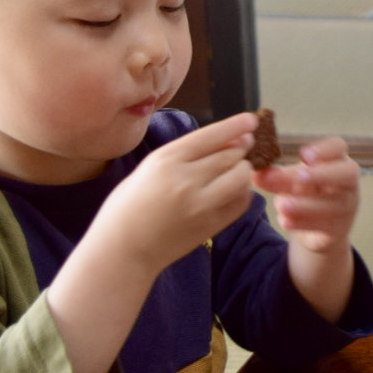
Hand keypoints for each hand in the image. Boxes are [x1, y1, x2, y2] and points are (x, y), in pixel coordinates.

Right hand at [90, 112, 256, 276]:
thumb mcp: (147, 169)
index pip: (211, 136)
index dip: (235, 126)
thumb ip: (181, 156)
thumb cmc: (127, 207)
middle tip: (246, 145)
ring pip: (240, 177)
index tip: (251, 121)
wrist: (121, 251)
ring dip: (243, 169)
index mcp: (166, 160)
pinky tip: (236, 190)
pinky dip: (243, 192)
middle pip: (230, 155)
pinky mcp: (210, 226)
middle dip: (242, 147)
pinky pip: (240, 202)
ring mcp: (200, 204)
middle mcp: (186, 180)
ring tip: (239, 168)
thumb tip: (221, 142)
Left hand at [255, 135, 360, 254]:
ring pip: (333, 204)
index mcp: (336, 161)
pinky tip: (285, 221)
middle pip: (347, 173)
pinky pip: (324, 226)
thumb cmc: (307, 192)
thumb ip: (275, 177)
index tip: (304, 155)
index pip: (338, 147)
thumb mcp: (290, 181)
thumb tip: (254, 173)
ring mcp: (346, 206)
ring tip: (282, 205)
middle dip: (322, 174)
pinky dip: (302, 224)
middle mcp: (348, 182)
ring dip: (305, 204)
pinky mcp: (339, 228)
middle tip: (299, 177)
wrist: (316, 227)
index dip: (324, 149)